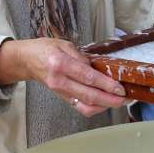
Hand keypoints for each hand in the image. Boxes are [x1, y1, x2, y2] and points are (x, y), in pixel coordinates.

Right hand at [0, 38, 127, 116]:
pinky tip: (106, 102)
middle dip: (110, 100)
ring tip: (119, 101)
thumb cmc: (46, 49)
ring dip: (105, 106)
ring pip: (86, 106)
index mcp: (60, 64)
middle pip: (89, 96)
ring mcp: (61, 92)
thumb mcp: (65, 45)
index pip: (87, 78)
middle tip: (125, 98)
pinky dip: (96, 108)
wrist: (27, 60)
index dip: (106, 85)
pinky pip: (81, 108)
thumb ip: (83, 57)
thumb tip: (100, 69)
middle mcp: (60, 81)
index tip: (120, 88)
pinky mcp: (63, 98)